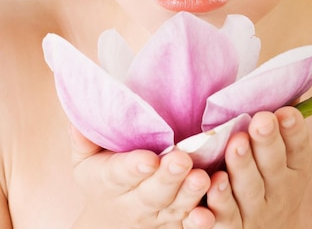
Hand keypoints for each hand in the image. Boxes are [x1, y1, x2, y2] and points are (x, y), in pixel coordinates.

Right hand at [70, 126, 214, 227]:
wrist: (109, 218)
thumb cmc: (101, 172)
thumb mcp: (85, 156)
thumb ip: (84, 137)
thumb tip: (78, 115)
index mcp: (107, 180)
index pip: (119, 174)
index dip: (133, 167)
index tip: (149, 158)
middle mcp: (132, 202)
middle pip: (151, 193)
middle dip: (167, 177)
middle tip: (182, 160)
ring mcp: (156, 215)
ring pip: (173, 207)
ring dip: (189, 194)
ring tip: (203, 177)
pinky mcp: (175, 222)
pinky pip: (187, 223)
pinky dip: (200, 219)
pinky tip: (210, 210)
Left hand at [204, 107, 310, 228]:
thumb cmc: (266, 178)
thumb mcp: (282, 155)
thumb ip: (277, 123)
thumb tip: (280, 77)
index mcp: (295, 169)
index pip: (299, 149)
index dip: (294, 130)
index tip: (285, 112)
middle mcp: (280, 191)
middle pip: (273, 167)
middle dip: (267, 143)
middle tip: (259, 121)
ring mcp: (256, 213)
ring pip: (248, 190)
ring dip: (242, 168)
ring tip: (235, 145)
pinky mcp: (232, 228)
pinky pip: (224, 218)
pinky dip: (218, 204)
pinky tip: (211, 185)